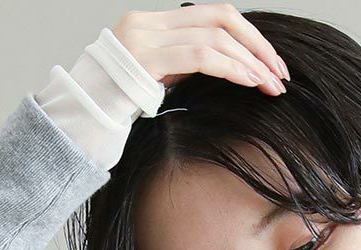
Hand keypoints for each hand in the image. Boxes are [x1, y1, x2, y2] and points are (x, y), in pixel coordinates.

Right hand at [111, 4, 289, 96]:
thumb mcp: (157, 81)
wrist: (80, 123)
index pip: (212, 15)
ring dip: (249, 61)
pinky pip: (200, 56)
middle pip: (220, 17)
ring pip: (214, 36)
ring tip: (270, 85)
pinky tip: (249, 82)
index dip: (248, 36)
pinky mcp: (146, 59)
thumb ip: (184, 65)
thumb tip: (226, 66)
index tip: (271, 64)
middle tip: (280, 75)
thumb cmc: (118, 110)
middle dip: (256, 46)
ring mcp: (145, 37)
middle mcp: (149, 22)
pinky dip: (231, 68)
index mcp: (154, 23)